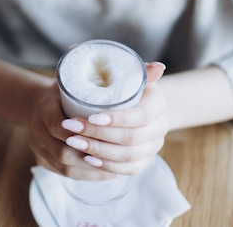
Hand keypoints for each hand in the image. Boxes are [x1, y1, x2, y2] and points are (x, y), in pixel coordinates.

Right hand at [27, 78, 115, 179]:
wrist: (39, 102)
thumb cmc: (64, 90)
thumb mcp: (73, 83)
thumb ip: (91, 86)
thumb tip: (120, 85)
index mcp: (44, 108)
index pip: (59, 126)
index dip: (83, 134)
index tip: (107, 134)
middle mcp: (37, 130)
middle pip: (62, 152)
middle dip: (90, 156)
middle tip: (115, 155)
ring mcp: (38, 148)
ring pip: (65, 168)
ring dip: (90, 170)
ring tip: (115, 168)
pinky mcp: (43, 161)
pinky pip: (65, 174)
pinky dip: (86, 175)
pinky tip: (104, 172)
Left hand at [58, 62, 167, 178]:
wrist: (137, 102)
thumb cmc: (125, 85)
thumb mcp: (127, 72)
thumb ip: (128, 65)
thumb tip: (140, 62)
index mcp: (158, 103)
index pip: (140, 116)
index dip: (116, 120)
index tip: (91, 116)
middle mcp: (160, 126)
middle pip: (131, 139)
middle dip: (98, 136)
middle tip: (71, 129)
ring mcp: (153, 146)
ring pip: (128, 157)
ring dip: (98, 151)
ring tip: (73, 142)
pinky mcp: (144, 160)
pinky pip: (129, 170)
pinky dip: (108, 166)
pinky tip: (89, 159)